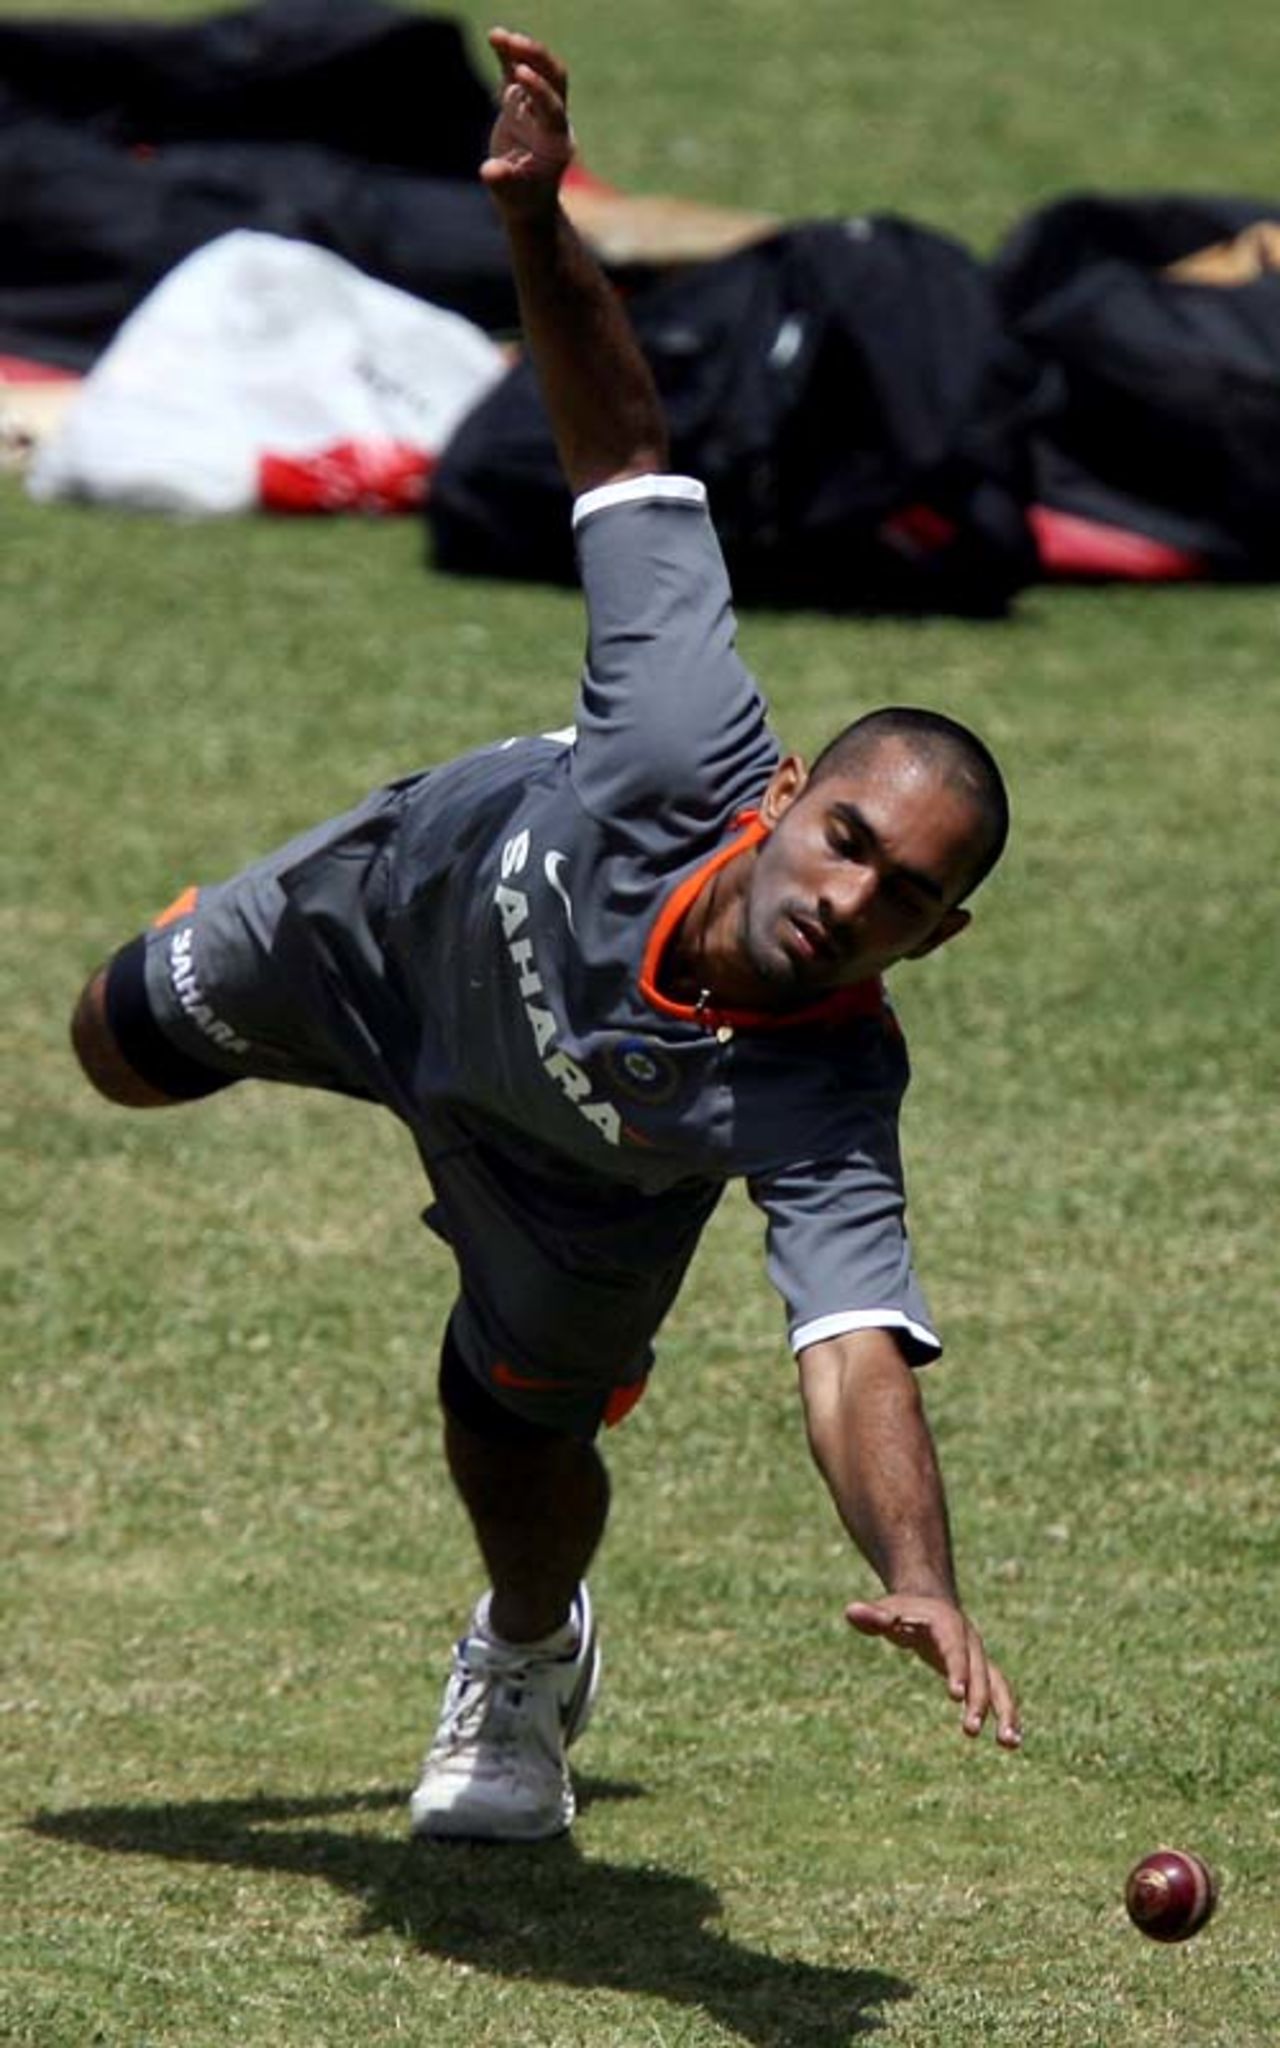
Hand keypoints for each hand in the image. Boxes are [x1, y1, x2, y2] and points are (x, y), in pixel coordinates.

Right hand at [482, 28, 573, 214]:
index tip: (521, 72)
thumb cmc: (523, 202)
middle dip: (538, 59)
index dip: (539, 90)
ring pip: (539, 71)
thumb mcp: (512, 197)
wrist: (527, 201)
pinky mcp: (520, 104)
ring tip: (498, 36)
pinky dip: (507, 56)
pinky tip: (495, 37)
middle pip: (555, 80)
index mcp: (555, 141)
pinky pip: (516, 74)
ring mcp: (536, 108)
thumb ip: (502, 181)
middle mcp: (551, 119)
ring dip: (523, 51)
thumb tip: (489, 171)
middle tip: (515, 43)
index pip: (553, 108)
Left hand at [846, 1593, 1021, 1748]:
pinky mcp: (980, 1673)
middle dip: (977, 1700)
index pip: (954, 1648)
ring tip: (1009, 1745)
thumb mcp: (885, 1610)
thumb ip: (871, 1616)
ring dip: (1005, 1712)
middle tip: (969, 1730)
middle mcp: (969, 1642)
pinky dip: (1006, 1715)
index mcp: (948, 1625)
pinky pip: (998, 1694)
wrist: (929, 1602)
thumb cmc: (902, 1610)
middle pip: (979, 1671)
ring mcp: (978, 1658)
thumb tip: (851, 1612)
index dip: (957, 1670)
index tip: (956, 1695)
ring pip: (998, 1685)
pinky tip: (1011, 1743)